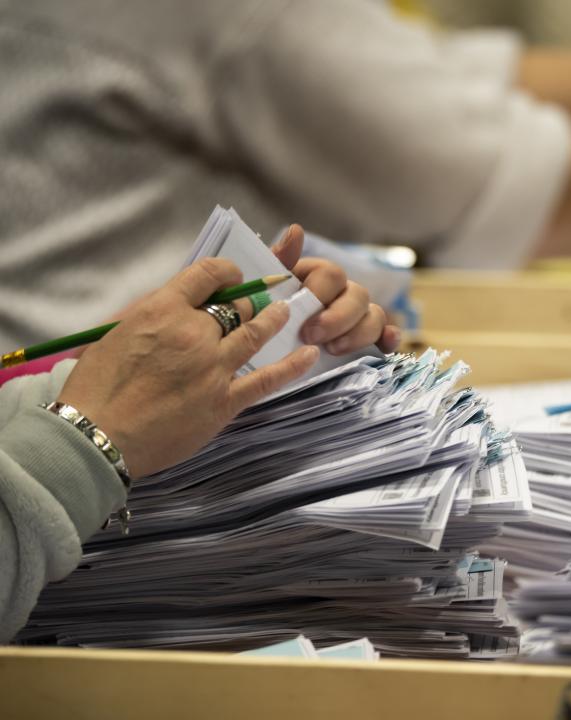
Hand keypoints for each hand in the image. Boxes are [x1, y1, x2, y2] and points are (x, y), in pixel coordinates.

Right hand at [57, 259, 319, 477]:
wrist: (97, 436)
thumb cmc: (96, 388)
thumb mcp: (114, 334)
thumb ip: (150, 315)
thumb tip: (176, 304)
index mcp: (161, 310)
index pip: (206, 274)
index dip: (226, 271)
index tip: (232, 276)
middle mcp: (193, 333)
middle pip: (235, 305)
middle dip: (246, 302)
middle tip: (256, 302)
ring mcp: (213, 367)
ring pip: (256, 332)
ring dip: (274, 319)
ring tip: (286, 312)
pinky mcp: (224, 401)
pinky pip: (268, 378)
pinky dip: (292, 365)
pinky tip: (309, 354)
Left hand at [268, 225, 400, 355]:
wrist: (268, 346)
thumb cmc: (268, 312)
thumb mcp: (267, 286)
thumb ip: (280, 261)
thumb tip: (296, 231)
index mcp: (320, 276)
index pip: (333, 274)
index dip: (319, 294)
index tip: (298, 315)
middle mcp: (343, 292)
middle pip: (359, 295)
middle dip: (337, 318)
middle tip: (311, 336)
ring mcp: (358, 315)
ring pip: (375, 315)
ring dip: (358, 333)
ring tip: (333, 350)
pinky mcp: (367, 337)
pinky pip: (386, 334)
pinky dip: (389, 338)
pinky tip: (386, 346)